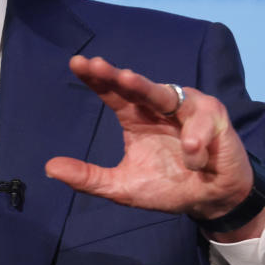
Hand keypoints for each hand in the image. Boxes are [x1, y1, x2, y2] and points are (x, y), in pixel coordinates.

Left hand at [45, 55, 264, 239]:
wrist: (210, 201)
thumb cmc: (168, 187)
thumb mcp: (123, 187)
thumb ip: (89, 178)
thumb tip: (49, 167)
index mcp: (135, 117)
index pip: (112, 93)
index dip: (96, 78)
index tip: (76, 63)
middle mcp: (158, 107)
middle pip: (135, 84)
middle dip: (117, 75)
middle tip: (97, 66)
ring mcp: (186, 108)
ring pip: (166, 94)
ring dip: (149, 90)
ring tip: (130, 85)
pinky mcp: (214, 117)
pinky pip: (201, 122)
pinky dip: (194, 140)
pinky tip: (193, 157)